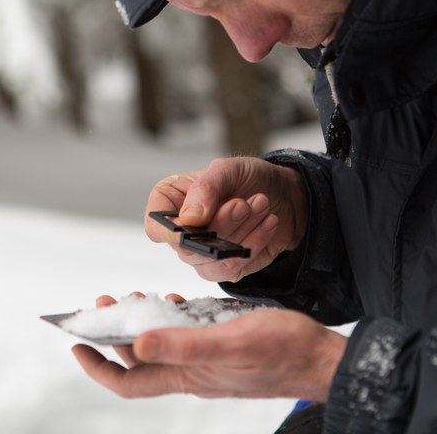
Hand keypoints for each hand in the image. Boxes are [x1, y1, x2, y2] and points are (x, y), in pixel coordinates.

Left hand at [72, 301, 345, 401]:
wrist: (320, 357)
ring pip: (163, 345)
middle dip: (116, 333)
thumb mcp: (227, 342)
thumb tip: (136, 345)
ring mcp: (208, 360)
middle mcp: (193, 371)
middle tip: (104, 304)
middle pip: (141, 359)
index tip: (77, 345)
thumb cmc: (280, 352)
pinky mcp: (223, 347)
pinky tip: (176, 300)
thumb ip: (181, 345)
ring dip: (143, 322)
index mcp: (187, 374)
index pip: (129, 381)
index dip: (98, 367)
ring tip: (134, 297)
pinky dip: (173, 318)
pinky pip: (187, 335)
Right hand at [144, 157, 307, 281]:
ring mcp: (201, 253)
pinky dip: (254, 243)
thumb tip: (189, 218)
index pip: (156, 227)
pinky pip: (233, 266)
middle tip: (243, 204)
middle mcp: (182, 231)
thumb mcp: (227, 169)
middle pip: (188, 245)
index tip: (196, 220)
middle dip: (221, 223)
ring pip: (211, 258)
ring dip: (241, 232)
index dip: (170, 230)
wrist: (280, 194)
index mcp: (170, 202)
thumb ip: (205, 188)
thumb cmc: (245, 178)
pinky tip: (268, 221)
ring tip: (261, 204)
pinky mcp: (224, 267)